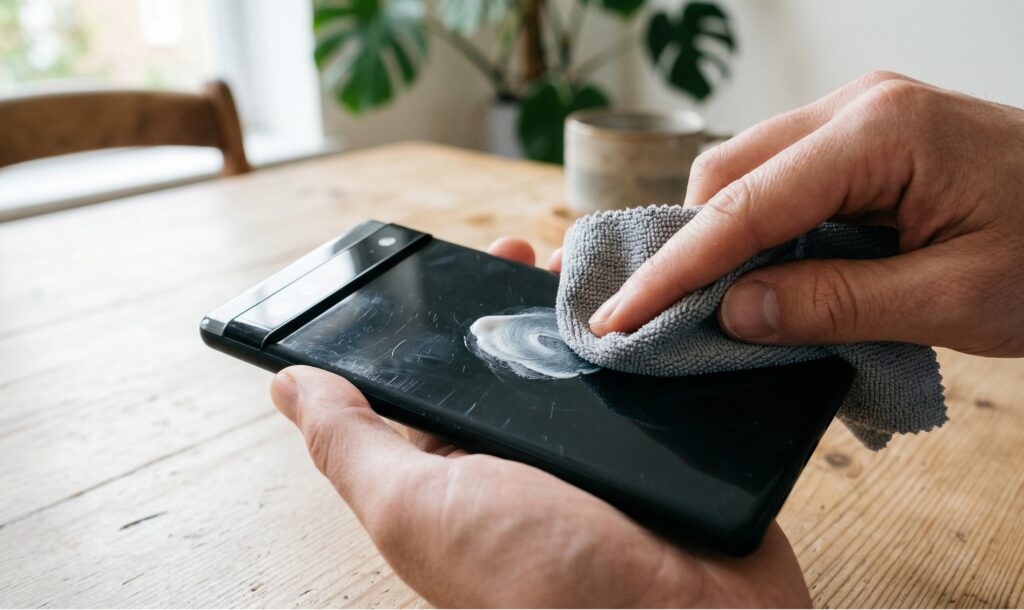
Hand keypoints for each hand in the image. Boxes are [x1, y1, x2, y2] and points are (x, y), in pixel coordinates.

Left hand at [269, 238, 810, 607]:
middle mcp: (522, 460)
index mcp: (456, 471)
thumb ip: (352, 445)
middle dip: (513, 299)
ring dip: (578, 310)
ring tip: (584, 267)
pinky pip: (637, 375)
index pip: (433, 379)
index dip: (435, 320)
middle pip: (508, 360)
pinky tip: (643, 297)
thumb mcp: (417, 507)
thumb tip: (289, 386)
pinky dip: (637, 335)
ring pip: (575, 360)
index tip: (453, 265)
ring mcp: (591, 450)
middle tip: (529, 254)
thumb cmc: (539, 582)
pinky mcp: (651, 444)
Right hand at [588, 71, 1023, 356]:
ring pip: (746, 171)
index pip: (743, 206)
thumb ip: (836, 303)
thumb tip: (734, 311)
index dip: (673, 269)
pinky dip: (758, 230)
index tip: (619, 318)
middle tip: (665, 321)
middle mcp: (857, 107)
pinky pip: (781, 177)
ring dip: (722, 240)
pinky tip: (766, 274)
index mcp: (881, 134)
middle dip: (688, 248)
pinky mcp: (865, 139)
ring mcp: (860, 116)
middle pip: (728, 172)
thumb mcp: (956, 298)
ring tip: (719, 306)